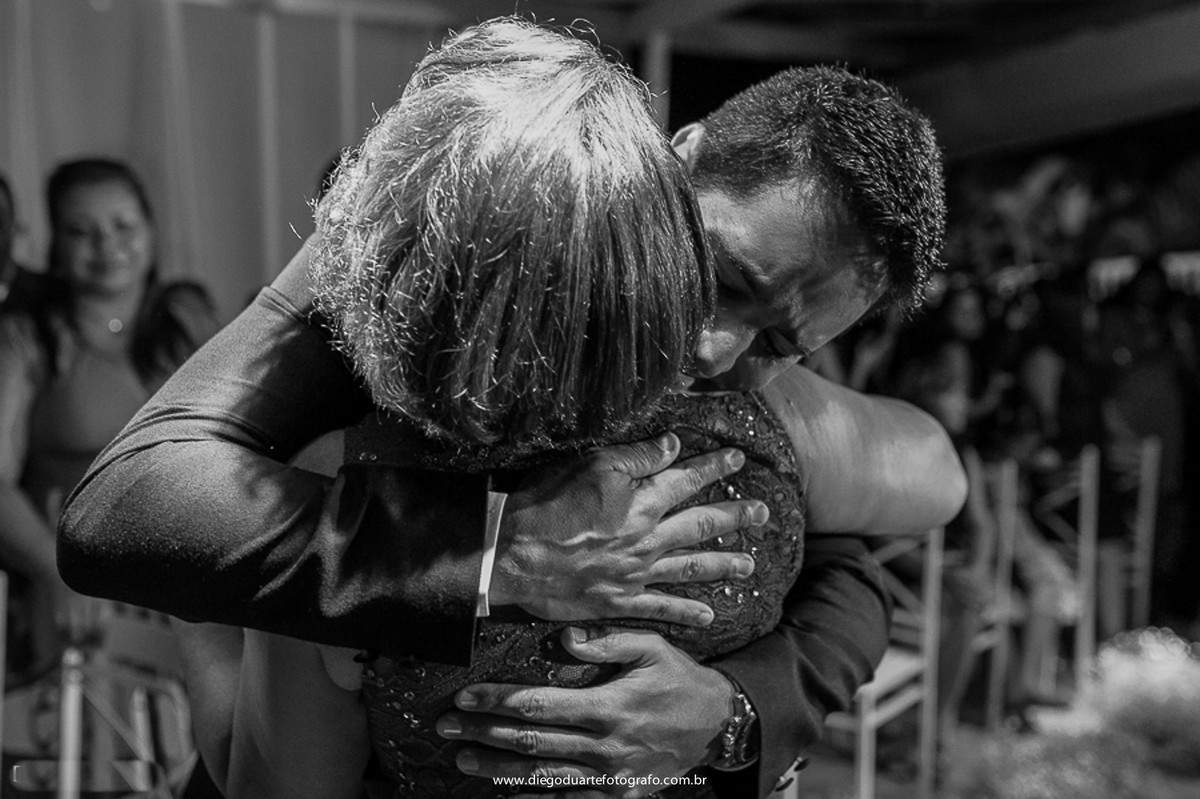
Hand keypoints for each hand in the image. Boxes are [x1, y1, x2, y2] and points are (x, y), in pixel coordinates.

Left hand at [436, 628, 732, 798]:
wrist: (719, 724)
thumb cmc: (680, 679)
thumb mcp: (652, 646)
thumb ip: (608, 640)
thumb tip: (563, 638)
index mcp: (609, 706)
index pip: (539, 705)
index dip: (498, 701)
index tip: (466, 697)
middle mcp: (605, 745)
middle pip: (530, 742)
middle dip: (483, 733)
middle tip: (446, 726)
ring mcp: (610, 776)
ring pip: (542, 776)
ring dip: (499, 768)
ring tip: (464, 758)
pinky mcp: (617, 795)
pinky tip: (508, 794)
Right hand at [491, 434, 766, 626]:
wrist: (512, 556)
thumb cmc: (547, 505)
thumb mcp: (591, 466)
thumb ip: (637, 457)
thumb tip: (673, 444)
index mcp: (642, 502)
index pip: (688, 479)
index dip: (715, 467)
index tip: (739, 460)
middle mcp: (647, 539)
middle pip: (702, 525)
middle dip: (736, 518)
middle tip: (764, 514)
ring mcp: (636, 573)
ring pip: (691, 568)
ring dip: (724, 566)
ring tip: (751, 565)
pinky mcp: (618, 601)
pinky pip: (662, 609)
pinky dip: (687, 612)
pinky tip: (709, 616)